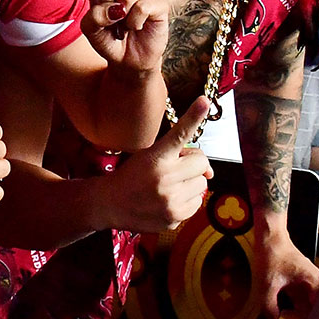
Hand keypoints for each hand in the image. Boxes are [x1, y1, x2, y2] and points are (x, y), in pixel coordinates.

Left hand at [71, 0, 169, 75]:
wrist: (129, 60)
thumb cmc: (109, 40)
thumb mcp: (90, 30)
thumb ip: (93, 16)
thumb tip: (118, 6)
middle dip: (105, 2)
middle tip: (113, 19)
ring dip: (121, 19)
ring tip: (126, 25)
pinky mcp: (159, 2)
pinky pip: (142, 8)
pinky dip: (135, 23)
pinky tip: (138, 27)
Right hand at [89, 98, 213, 233]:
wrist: (108, 204)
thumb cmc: (131, 176)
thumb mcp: (146, 156)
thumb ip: (178, 156)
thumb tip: (210, 172)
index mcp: (155, 158)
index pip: (179, 134)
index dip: (193, 116)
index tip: (204, 100)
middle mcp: (164, 178)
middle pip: (202, 163)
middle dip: (192, 165)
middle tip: (174, 168)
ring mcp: (171, 201)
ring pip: (202, 184)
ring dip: (190, 183)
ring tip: (168, 186)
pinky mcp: (174, 218)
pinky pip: (196, 204)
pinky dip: (186, 201)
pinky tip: (167, 201)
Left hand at [250, 230, 318, 318]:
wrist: (267, 236)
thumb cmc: (272, 253)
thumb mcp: (268, 283)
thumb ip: (270, 306)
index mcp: (314, 283)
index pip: (316, 311)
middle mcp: (312, 283)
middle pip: (308, 309)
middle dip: (295, 318)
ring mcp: (303, 281)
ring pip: (299, 304)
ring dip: (288, 311)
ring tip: (276, 316)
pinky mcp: (294, 280)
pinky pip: (291, 297)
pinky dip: (283, 303)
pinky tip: (274, 307)